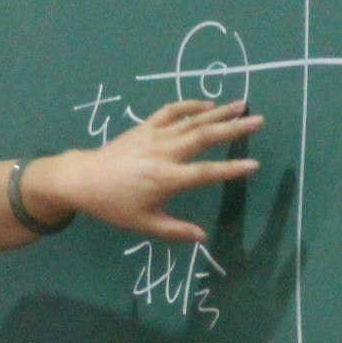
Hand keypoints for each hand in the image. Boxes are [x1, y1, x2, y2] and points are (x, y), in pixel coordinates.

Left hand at [34, 99, 261, 241]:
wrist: (82, 179)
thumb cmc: (113, 205)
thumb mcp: (143, 224)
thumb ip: (175, 231)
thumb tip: (204, 238)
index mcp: (166, 179)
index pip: (206, 172)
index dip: (230, 169)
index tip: (254, 164)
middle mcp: (164, 153)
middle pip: (204, 137)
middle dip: (233, 128)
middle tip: (259, 121)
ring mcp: (154, 136)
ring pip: (191, 121)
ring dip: (218, 112)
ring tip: (242, 105)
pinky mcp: (144, 127)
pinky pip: (170, 112)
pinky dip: (189, 105)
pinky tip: (207, 103)